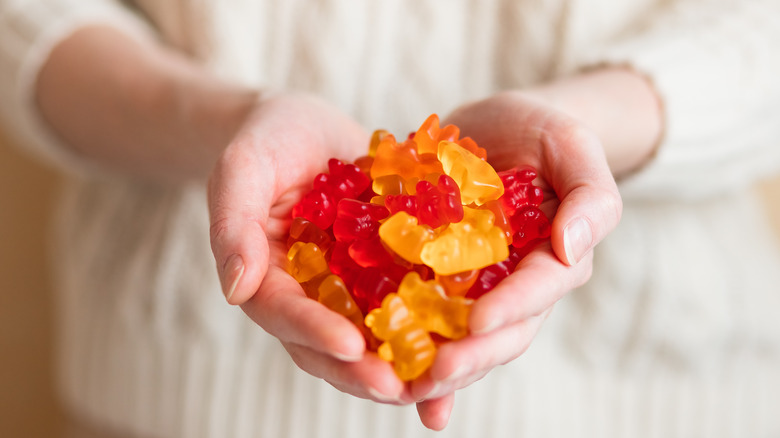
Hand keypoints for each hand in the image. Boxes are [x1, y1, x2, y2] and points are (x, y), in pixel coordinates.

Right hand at [207, 93, 412, 403]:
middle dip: (363, 371)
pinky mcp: (385, 273)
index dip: (315, 333)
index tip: (350, 347)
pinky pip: (408, 304)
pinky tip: (468, 338)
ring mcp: (350, 289)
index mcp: (268, 278)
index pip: (285, 314)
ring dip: (403, 363)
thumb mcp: (241, 169)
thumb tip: (235, 290)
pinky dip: (432, 326)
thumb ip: (233, 225)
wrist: (306, 126)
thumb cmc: (266, 141)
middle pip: (330, 345)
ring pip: (372, 337)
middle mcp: (310, 295)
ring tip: (440, 378)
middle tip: (400, 389)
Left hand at [411, 89, 623, 428]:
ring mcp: (479, 287)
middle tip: (435, 372)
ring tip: (406, 388)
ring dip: (440, 370)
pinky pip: (429, 320)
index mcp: (556, 257)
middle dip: (471, 355)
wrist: (495, 128)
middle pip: (503, 332)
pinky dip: (415, 354)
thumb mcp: (572, 145)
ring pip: (465, 339)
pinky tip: (394, 384)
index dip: (512, 307)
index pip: (540, 289)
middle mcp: (518, 283)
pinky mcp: (439, 280)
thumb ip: (590, 195)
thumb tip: (573, 248)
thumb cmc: (540, 131)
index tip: (478, 321)